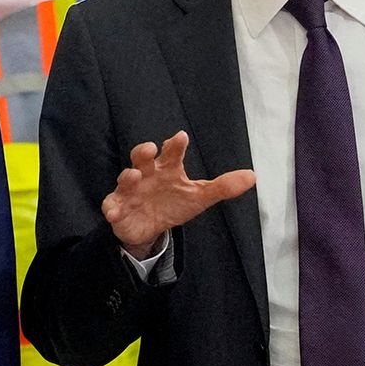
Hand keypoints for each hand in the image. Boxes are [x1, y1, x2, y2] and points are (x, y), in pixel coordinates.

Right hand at [101, 132, 254, 257]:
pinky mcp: (118, 208)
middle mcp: (147, 175)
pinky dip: (111, 208)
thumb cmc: (174, 203)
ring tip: (132, 176)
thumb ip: (223, 187)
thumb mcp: (199, 197)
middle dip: (143, 152)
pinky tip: (113, 211)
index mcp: (167, 169)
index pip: (172, 153)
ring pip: (125, 179)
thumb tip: (252, 176)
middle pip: (142, 158)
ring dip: (127, 176)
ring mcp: (130, 191)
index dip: (175, 145)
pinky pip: (111, 206)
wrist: (151, 228)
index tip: (181, 137)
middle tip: (149, 148)